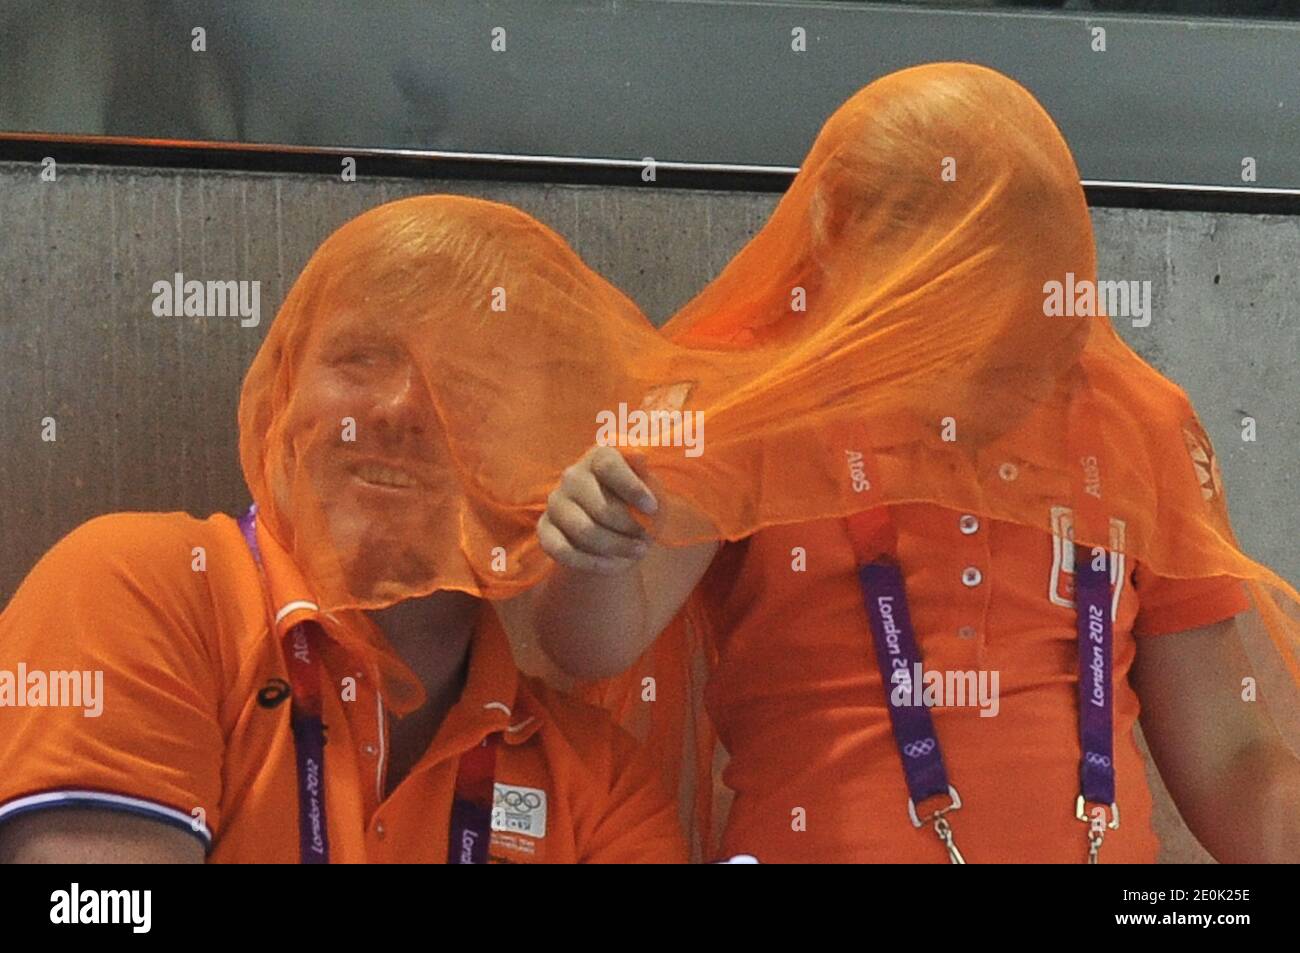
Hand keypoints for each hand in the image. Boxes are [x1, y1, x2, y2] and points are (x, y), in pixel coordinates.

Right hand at [538, 446, 658, 574]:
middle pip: (601, 506)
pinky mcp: (545, 529)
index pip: (609, 465)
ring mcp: (556, 502)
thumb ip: (646, 474)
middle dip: (629, 528)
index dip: (632, 488)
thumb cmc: (636, 503)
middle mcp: (572, 475)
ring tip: (638, 551)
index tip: (652, 509)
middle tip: (647, 538)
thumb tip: (638, 456)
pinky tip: (614, 565)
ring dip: (616, 547)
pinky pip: (562, 551)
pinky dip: (592, 563)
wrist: (614, 530)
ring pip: (584, 531)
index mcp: (599, 456)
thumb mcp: (650, 487)